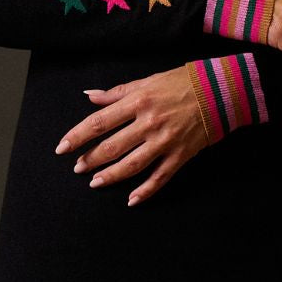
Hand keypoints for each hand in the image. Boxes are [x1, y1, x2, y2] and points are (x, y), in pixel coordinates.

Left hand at [53, 64, 209, 206]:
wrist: (220, 90)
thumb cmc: (181, 82)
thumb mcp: (146, 81)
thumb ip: (117, 92)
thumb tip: (90, 97)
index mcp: (137, 101)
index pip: (99, 122)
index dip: (77, 137)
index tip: (61, 148)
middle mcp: (149, 123)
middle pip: (112, 147)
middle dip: (90, 160)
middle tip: (78, 168)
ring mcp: (165, 141)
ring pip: (132, 165)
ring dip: (111, 176)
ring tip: (95, 183)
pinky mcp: (181, 154)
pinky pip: (161, 177)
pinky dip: (146, 190)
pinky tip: (132, 200)